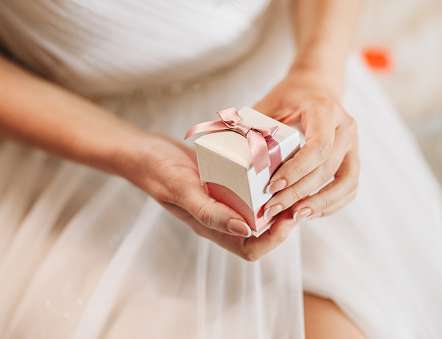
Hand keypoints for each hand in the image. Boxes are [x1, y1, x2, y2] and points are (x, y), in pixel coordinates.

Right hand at [115, 133, 299, 260]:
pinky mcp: (226, 181)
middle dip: (283, 219)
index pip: (250, 248)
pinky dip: (265, 181)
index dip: (274, 240)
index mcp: (211, 227)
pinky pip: (250, 187)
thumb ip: (209, 212)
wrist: (145, 152)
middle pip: (261, 232)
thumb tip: (246, 229)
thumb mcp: (182, 190)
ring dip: (277, 200)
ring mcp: (224, 198)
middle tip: (297, 197)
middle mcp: (222, 216)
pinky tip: (274, 165)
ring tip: (291, 182)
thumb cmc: (158, 172)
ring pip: (258, 209)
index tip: (288, 217)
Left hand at [255, 67, 359, 221]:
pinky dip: (332, 204)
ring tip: (294, 217)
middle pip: (327, 168)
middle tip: (273, 209)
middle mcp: (346, 128)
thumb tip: (227, 147)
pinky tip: (310, 213)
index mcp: (325, 111)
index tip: (271, 187)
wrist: (316, 87)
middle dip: (299, 193)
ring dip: (320, 204)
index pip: (317, 147)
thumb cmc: (290, 96)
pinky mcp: (353, 158)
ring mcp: (353, 145)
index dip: (296, 171)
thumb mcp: (269, 103)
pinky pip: (350, 187)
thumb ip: (254, 125)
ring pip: (346, 183)